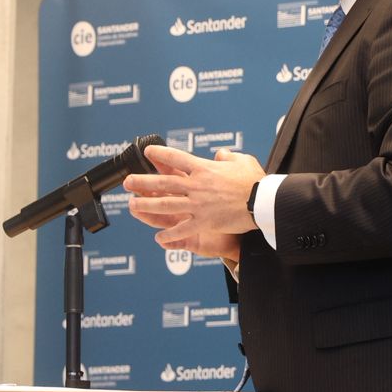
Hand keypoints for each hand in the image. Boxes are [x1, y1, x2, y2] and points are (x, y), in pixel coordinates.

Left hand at [124, 147, 264, 254]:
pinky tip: (158, 238)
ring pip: (166, 204)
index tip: (148, 153)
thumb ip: (227, 157)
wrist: (263, 202)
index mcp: (204, 168)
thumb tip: (220, 154)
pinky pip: (182, 229)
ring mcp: (198, 205)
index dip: (159, 154)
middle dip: (142, 182)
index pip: (176, 158)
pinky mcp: (204, 222)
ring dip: (146, 205)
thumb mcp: (242, 161)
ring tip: (132, 205)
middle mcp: (196, 186)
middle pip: (163, 182)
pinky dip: (170, 235)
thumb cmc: (255, 180)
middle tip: (128, 183)